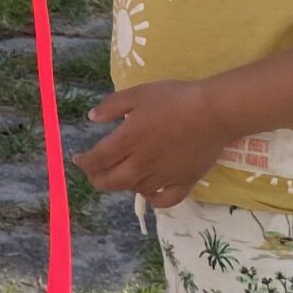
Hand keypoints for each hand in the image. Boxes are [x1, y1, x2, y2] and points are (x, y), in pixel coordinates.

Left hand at [75, 80, 227, 206]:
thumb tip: (92, 118)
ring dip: (123, 185)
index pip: (98, 159)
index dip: (84, 162)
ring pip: (136, 190)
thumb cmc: (175, 98)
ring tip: (121, 174)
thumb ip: (113, 106)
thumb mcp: (138, 93)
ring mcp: (165, 175)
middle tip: (93, 172)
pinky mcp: (186, 181)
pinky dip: (153, 200)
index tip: (79, 159)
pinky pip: (165, 200)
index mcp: (129, 140)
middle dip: (97, 179)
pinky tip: (149, 192)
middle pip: (112, 181)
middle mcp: (143, 162)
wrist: (214, 112)